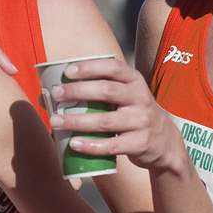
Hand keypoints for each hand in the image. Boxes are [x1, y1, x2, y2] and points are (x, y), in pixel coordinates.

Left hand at [48, 57, 187, 173]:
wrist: (165, 141)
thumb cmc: (131, 113)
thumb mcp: (124, 96)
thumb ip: (96, 91)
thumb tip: (48, 94)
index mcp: (134, 81)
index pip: (113, 68)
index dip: (90, 68)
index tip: (68, 71)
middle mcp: (140, 98)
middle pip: (107, 91)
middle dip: (78, 91)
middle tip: (56, 94)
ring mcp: (142, 121)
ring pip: (106, 120)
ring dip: (77, 121)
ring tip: (56, 121)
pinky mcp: (140, 143)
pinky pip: (112, 145)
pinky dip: (91, 145)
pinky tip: (74, 144)